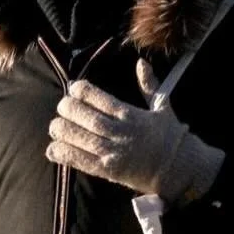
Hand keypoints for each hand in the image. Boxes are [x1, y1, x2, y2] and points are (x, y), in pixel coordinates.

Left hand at [46, 78, 223, 205]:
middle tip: (62, 107)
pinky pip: (81, 161)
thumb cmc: (171, 137)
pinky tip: (53, 148)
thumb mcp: (162, 107)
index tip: (74, 88)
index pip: (99, 98)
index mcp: (131, 115)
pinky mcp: (109, 170)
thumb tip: (141, 63)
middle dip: (67, 109)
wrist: (179, 169)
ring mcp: (114, 152)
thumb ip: (149, 85)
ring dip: (62, 130)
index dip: (81, 90)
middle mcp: (120, 132)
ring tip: (55, 126)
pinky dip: (64, 154)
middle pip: (85, 117)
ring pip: (79, 138)